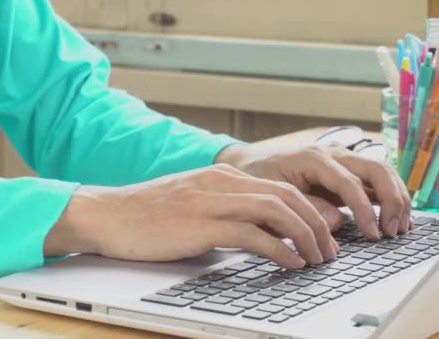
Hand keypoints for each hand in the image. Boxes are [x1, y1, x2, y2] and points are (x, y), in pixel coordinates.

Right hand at [44, 164, 338, 268]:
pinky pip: (252, 235)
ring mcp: (210, 201)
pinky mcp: (199, 224)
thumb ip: (223, 211)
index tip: (322, 233)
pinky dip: (279, 249)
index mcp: (221, 176)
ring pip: (277, 210)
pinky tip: (290, 263)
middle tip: (329, 249)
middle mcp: (221, 182)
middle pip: (287, 195)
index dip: (310, 210)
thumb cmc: (146, 214)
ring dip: (305, 236)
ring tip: (317, 258)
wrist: (108, 214)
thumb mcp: (192, 203)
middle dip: (318, 223)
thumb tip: (253, 235)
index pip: (280, 187)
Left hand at [216, 143, 411, 238]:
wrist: (246, 165)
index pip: (350, 182)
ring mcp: (340, 160)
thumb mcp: (273, 196)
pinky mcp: (343, 171)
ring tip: (397, 227)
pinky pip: (372, 180)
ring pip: (380, 171)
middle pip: (376, 169)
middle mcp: (332, 153)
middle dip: (391, 200)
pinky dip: (386, 196)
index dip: (364, 210)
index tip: (372, 233)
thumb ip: (306, 208)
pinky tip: (390, 218)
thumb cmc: (256, 179)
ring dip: (395, 198)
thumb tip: (339, 221)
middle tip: (392, 230)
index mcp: (313, 158)